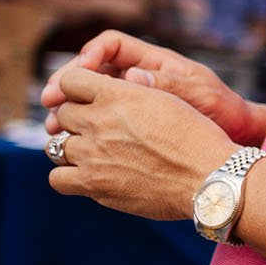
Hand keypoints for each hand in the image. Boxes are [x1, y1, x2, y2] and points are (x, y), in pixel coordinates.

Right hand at [43, 31, 259, 141]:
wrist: (234, 136)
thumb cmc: (222, 110)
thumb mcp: (199, 94)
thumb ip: (167, 84)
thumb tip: (132, 76)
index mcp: (153, 61)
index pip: (111, 44)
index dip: (90, 54)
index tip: (78, 73)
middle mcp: (137, 77)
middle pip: (90, 72)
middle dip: (66, 84)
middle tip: (49, 101)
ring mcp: (130, 102)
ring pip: (87, 99)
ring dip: (67, 110)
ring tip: (53, 127)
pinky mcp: (127, 125)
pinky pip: (96, 122)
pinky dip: (80, 130)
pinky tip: (69, 144)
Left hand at [43, 67, 236, 219]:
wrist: (210, 178)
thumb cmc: (197, 138)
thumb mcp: (168, 99)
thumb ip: (135, 91)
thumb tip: (124, 79)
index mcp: (118, 94)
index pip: (69, 80)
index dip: (77, 88)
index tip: (89, 99)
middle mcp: (99, 121)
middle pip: (63, 114)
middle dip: (76, 120)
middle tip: (98, 130)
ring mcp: (92, 154)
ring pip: (55, 145)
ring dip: (71, 148)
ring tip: (92, 154)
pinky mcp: (93, 184)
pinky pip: (57, 179)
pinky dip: (67, 177)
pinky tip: (89, 176)